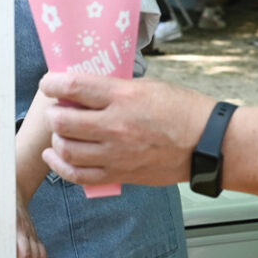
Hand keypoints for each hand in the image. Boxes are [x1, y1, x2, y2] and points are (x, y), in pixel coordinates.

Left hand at [38, 73, 214, 187]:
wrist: (208, 144)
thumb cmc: (182, 110)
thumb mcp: (148, 86)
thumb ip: (115, 88)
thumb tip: (86, 89)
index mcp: (123, 96)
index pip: (74, 87)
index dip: (52, 83)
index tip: (49, 82)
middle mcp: (115, 125)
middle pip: (63, 120)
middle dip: (53, 113)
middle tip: (56, 108)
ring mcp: (116, 153)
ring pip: (66, 149)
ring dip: (56, 138)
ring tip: (60, 131)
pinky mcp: (120, 174)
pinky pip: (79, 175)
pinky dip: (61, 166)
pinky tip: (55, 156)